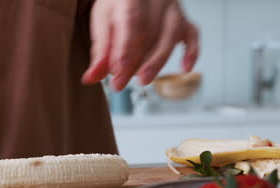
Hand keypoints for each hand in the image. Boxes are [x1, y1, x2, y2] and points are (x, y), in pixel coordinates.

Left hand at [82, 0, 198, 90]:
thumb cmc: (117, 5)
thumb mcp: (101, 22)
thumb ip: (99, 51)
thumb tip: (91, 78)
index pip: (131, 22)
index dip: (125, 51)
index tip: (117, 73)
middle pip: (150, 32)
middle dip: (135, 62)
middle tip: (120, 83)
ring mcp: (172, 8)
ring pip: (170, 35)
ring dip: (157, 61)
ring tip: (143, 80)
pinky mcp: (183, 19)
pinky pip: (193, 34)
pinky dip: (191, 52)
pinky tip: (185, 68)